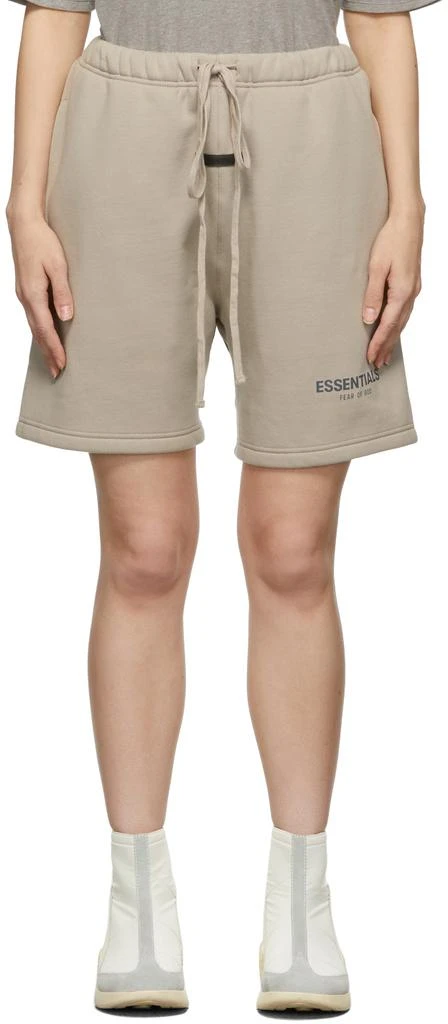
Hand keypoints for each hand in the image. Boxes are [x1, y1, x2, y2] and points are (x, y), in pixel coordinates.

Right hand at [7, 210, 72, 378]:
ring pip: (34, 326)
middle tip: (56, 373)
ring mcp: (23, 294)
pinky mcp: (25, 290)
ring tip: (52, 361)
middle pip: (37, 333)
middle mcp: (25, 298)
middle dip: (48, 354)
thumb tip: (66, 317)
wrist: (24, 225)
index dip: (54, 348)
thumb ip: (63, 292)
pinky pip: (32, 317)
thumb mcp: (58, 265)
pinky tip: (44, 337)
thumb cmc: (43, 242)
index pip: (46, 328)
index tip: (62, 364)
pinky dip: (39, 331)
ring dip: (43, 345)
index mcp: (33, 294)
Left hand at [363, 207, 423, 368]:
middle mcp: (411, 294)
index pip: (388, 325)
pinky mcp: (412, 284)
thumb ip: (373, 294)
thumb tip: (369, 319)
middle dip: (387, 347)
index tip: (370, 358)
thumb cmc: (391, 239)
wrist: (409, 220)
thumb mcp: (377, 266)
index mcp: (402, 292)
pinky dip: (398, 325)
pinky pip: (404, 312)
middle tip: (377, 364)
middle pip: (397, 328)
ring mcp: (413, 289)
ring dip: (393, 338)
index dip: (378, 343)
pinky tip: (394, 329)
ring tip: (385, 354)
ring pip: (402, 321)